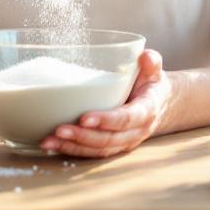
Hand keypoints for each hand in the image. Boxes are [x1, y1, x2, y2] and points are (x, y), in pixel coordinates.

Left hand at [40, 49, 170, 157]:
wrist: (160, 105)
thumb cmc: (151, 84)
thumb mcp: (154, 71)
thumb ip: (151, 62)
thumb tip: (144, 56)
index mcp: (147, 111)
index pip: (127, 118)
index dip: (106, 120)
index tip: (84, 118)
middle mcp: (136, 131)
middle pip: (109, 139)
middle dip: (83, 136)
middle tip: (59, 130)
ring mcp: (125, 142)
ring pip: (99, 149)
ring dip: (73, 146)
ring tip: (49, 141)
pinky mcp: (114, 147)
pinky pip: (94, 153)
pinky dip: (73, 150)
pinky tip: (54, 145)